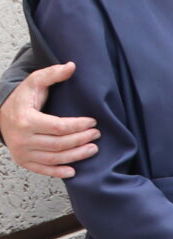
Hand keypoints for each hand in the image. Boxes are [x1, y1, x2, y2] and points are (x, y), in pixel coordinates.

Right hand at [1, 62, 98, 177]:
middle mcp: (22, 139)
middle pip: (58, 144)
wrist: (1, 113)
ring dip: (76, 155)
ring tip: (93, 149)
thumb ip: (52, 74)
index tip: (93, 121)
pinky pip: (42, 169)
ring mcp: (22, 152)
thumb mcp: (34, 82)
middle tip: (97, 135)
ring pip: (54, 158)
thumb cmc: (22, 98)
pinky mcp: (23, 160)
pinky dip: (58, 172)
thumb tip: (71, 66)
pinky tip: (73, 170)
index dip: (78, 125)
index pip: (58, 127)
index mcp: (26, 120)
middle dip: (81, 140)